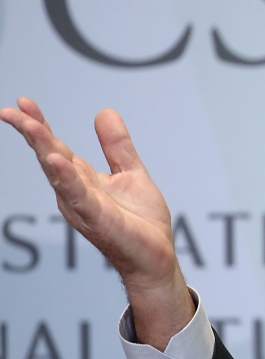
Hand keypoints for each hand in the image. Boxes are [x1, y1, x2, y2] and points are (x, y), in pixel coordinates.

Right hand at [0, 97, 193, 348]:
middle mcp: (75, 192)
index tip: (22, 101)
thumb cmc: (141, 222)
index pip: (56, 147)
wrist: (156, 257)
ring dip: (43, 149)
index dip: (40, 125)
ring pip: (57, 173)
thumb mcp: (130, 173)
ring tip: (30, 125)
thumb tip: (104, 111)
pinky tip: (56, 161)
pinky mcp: (97, 218)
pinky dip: (66, 178)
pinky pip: (78, 195)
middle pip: (49, 156)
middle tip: (10, 110)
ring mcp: (83, 206)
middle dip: (31, 132)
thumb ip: (117, 146)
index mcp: (83, 180)